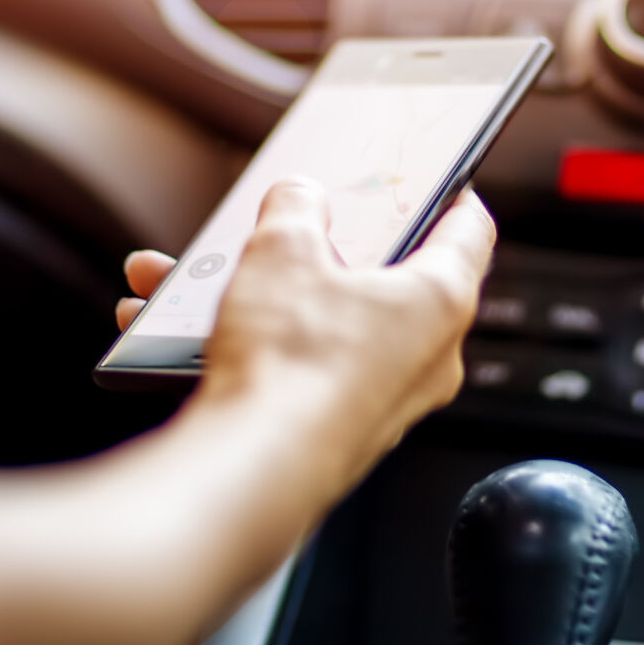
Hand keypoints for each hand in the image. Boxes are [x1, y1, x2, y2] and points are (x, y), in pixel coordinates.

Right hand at [115, 179, 496, 487]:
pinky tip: (175, 332)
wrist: (252, 468)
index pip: (469, 230)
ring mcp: (381, 401)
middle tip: (298, 224)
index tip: (435, 176)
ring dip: (260, 297)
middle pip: (385, 279)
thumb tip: (299, 196)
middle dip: (323, 249)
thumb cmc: (291, 365)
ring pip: (324, 326)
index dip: (451, 191)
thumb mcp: (282, 252)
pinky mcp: (336, 431)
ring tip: (193, 280)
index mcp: (440, 301)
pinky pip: (294, 370)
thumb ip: (294, 210)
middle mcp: (425, 357)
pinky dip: (247, 344)